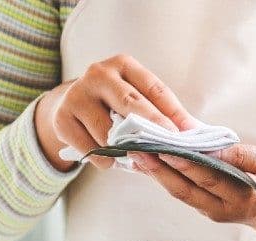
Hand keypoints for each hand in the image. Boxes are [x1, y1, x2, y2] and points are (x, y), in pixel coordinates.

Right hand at [34, 54, 195, 171]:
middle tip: (172, 145)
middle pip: (131, 103)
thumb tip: (193, 134)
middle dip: (154, 126)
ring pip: (110, 132)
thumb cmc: (114, 105)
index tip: (190, 132)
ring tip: (139, 159)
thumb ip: (159, 113)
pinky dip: (106, 160)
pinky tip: (112, 161)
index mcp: (123, 65)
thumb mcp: (136, 99)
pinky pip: (92, 149)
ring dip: (127, 151)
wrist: (69, 105)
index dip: (174, 112)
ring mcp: (77, 95)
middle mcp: (98, 74)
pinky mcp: (62, 119)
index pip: (154, 88)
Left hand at [130, 145, 255, 240]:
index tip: (164, 147)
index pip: (209, 177)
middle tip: (137, 148)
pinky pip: (185, 193)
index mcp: (244, 197)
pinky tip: (152, 163)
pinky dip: (167, 177)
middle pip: (185, 188)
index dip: (185, 162)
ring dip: (157, 174)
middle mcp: (223, 210)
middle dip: (159, 168)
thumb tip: (213, 147)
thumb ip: (246, 156)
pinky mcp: (208, 210)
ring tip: (136, 153)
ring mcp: (213, 213)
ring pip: (180, 193)